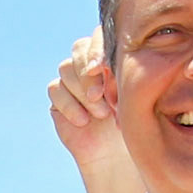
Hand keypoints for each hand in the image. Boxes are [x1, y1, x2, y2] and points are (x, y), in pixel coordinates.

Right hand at [47, 36, 145, 192]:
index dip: (98, 49)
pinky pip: (55, 89)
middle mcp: (90, 63)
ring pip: (65, 68)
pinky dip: (69, 105)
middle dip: (89, 72)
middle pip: (79, 48)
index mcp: (112, 56)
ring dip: (82, 91)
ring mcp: (73, 79)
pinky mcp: (59, 96)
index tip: (103, 68)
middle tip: (102, 96)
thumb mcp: (137, 98)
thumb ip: (123, 76)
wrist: (119, 156)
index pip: (99, 36)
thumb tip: (108, 65)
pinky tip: (84, 121)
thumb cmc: (137, 125)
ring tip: (101, 114)